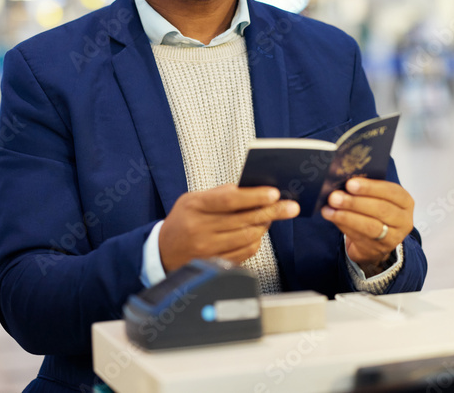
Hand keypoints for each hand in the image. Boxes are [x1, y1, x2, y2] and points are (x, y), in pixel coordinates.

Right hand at [159, 184, 298, 272]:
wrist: (163, 251)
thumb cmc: (183, 220)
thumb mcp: (193, 199)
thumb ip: (220, 194)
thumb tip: (253, 190)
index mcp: (195, 206)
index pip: (229, 200)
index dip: (254, 196)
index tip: (274, 193)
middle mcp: (200, 229)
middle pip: (243, 220)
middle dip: (272, 212)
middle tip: (291, 207)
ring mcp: (207, 249)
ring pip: (247, 237)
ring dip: (264, 226)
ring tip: (272, 217)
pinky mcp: (215, 264)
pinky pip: (244, 253)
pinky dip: (255, 241)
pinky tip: (257, 232)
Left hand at [321, 177, 413, 276]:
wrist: (377, 240)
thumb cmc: (376, 211)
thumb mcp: (378, 198)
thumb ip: (366, 189)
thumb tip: (342, 183)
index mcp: (405, 201)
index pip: (391, 192)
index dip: (370, 187)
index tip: (350, 183)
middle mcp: (403, 220)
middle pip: (380, 209)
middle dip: (355, 202)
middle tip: (335, 196)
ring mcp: (393, 237)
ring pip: (370, 226)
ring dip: (347, 216)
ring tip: (329, 208)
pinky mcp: (378, 249)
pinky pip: (360, 236)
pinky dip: (344, 226)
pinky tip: (332, 217)